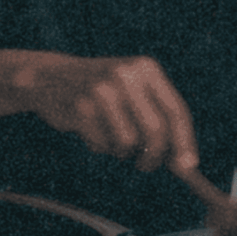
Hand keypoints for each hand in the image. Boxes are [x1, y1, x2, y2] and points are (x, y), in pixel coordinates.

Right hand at [26, 55, 198, 172]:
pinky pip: (103, 144)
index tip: (187, 167)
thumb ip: (158, 119)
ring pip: (128, 142)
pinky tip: (89, 131)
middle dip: (154, 157)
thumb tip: (184, 163)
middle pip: (156, 131)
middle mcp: (126, 75)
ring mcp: (102, 90)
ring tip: (109, 138)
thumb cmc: (99, 91)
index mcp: (145, 68)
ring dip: (121, 151)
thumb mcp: (132, 91)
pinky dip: (99, 146)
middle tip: (145, 165)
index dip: (184, 142)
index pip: (176, 111)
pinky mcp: (81, 107)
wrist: (48, 77)